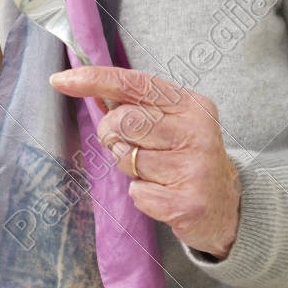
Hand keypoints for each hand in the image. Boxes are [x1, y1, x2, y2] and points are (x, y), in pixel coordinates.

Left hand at [51, 65, 240, 259]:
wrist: (227, 208)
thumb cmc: (187, 158)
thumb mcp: (172, 123)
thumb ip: (138, 106)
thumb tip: (91, 89)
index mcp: (191, 104)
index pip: (133, 82)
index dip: (93, 78)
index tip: (59, 79)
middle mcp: (196, 130)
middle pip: (123, 121)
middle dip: (112, 135)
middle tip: (129, 148)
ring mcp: (194, 166)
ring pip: (126, 158)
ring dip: (130, 169)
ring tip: (157, 173)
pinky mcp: (187, 201)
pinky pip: (137, 193)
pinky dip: (142, 196)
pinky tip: (164, 194)